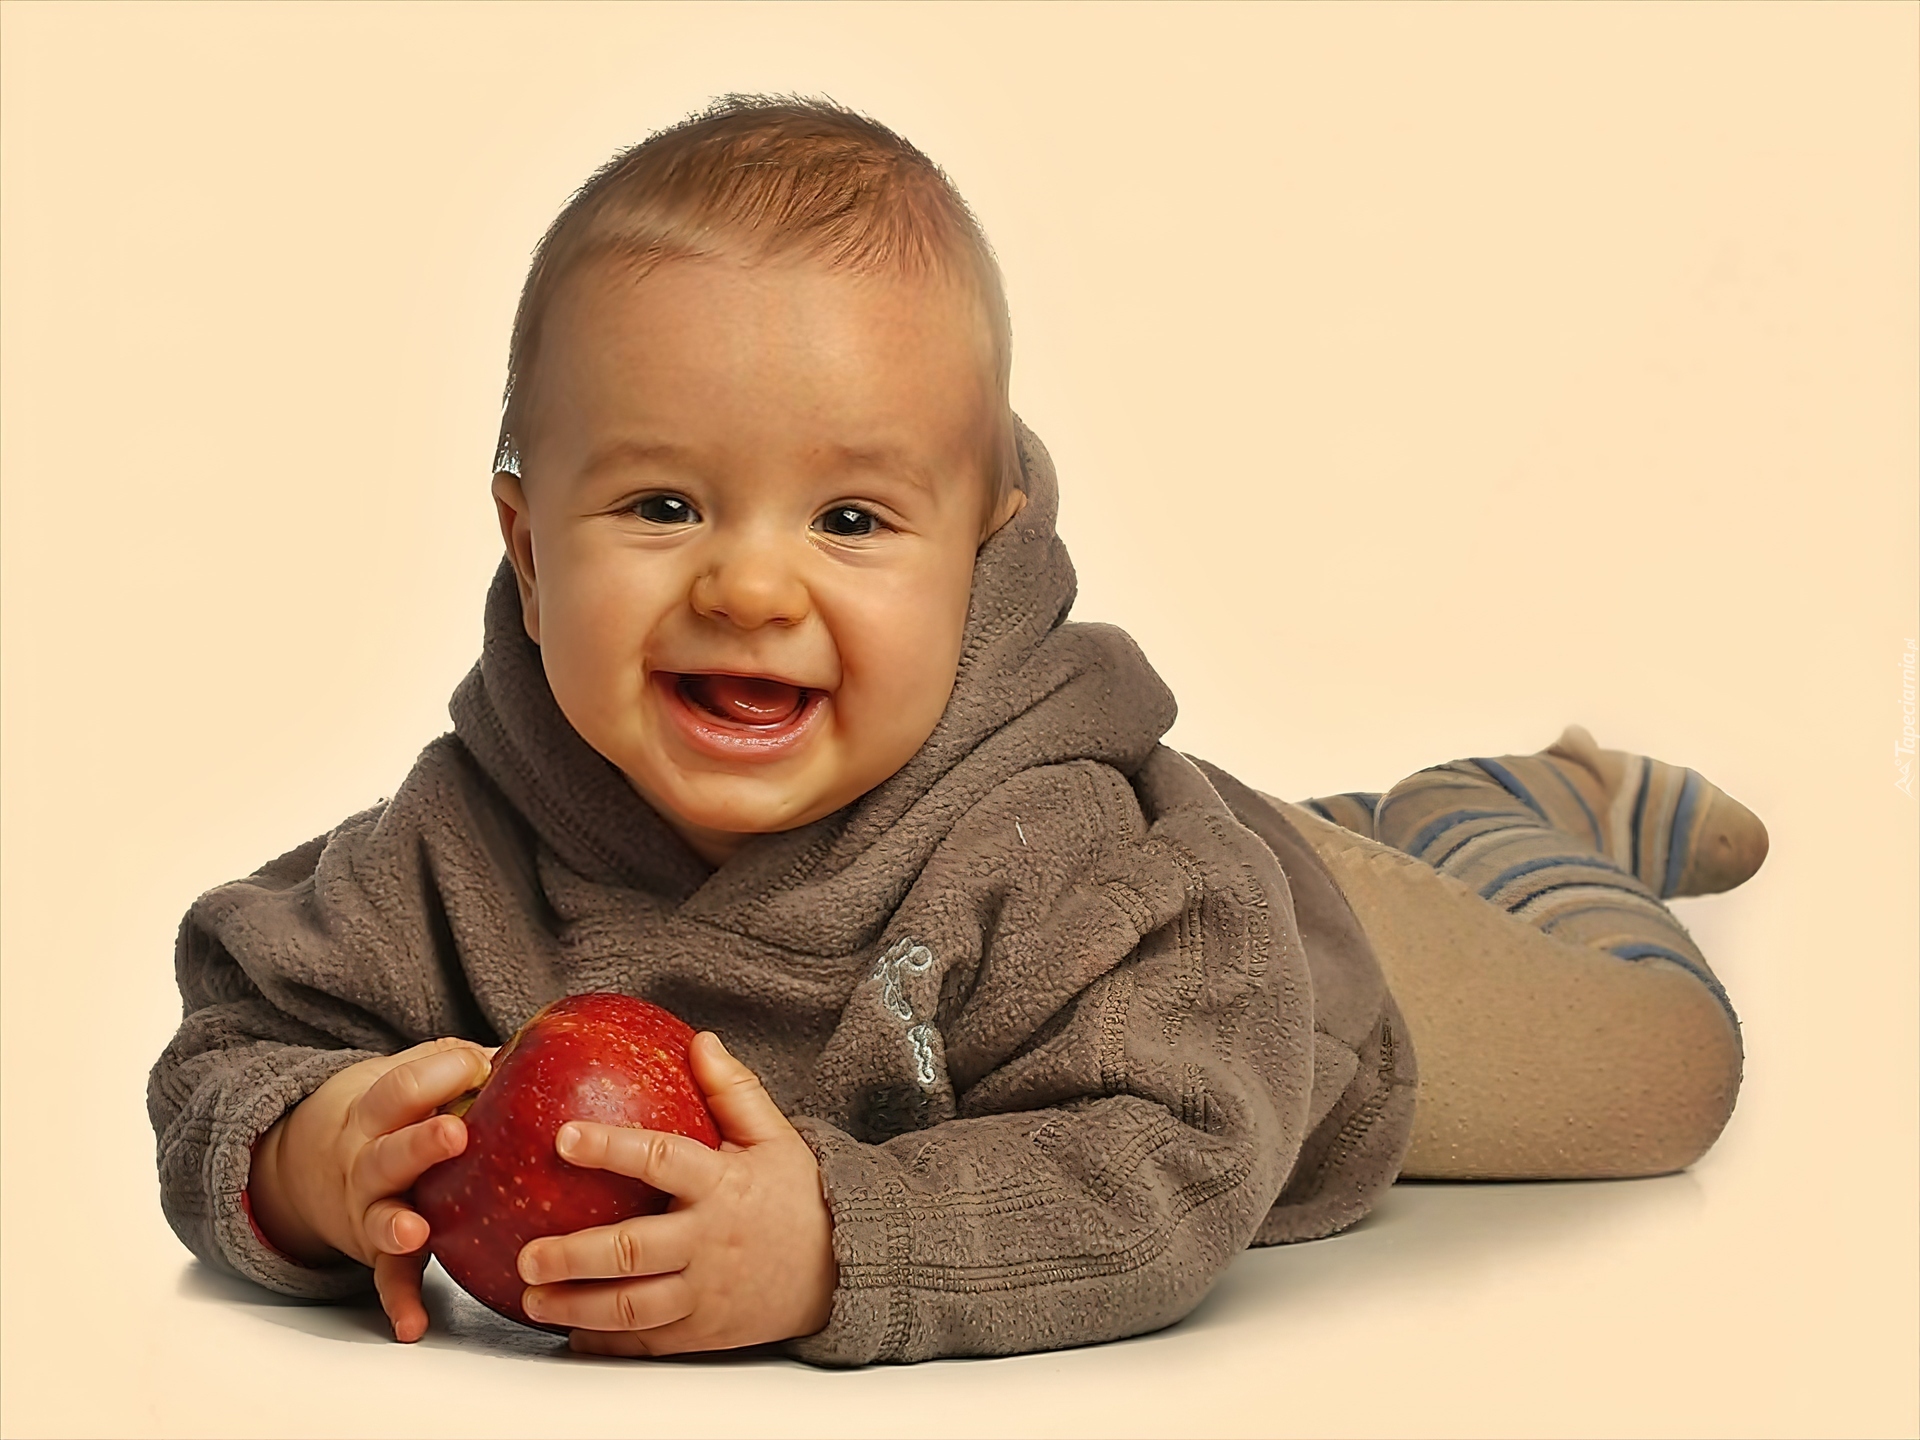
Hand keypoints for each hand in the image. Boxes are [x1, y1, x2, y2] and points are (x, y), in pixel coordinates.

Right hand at [247, 1037, 492, 1342]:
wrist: (307, 1160)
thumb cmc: (390, 1112)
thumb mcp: (407, 1076)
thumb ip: (458, 1063)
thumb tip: (532, 1042)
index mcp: (376, 1110)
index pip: (404, 1085)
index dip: (440, 1072)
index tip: (482, 1063)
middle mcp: (366, 1159)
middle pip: (389, 1150)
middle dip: (420, 1143)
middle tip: (454, 1133)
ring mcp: (368, 1207)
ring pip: (379, 1216)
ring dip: (395, 1225)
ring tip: (412, 1232)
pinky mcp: (376, 1251)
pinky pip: (388, 1279)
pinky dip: (399, 1301)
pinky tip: (413, 1324)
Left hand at [515, 1031, 836, 1354]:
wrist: (842, 1268)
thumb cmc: (799, 1197)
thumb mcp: (776, 1138)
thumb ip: (734, 1092)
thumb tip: (701, 1042)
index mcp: (723, 1185)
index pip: (662, 1160)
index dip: (612, 1148)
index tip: (564, 1137)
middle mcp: (710, 1242)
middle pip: (634, 1252)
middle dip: (575, 1256)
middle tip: (529, 1254)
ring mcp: (706, 1293)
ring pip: (634, 1307)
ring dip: (578, 1307)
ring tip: (533, 1299)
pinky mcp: (704, 1331)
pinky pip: (649, 1343)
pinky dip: (607, 1343)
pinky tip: (572, 1334)